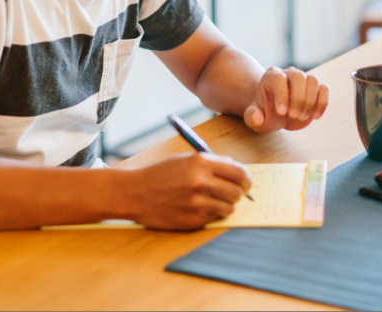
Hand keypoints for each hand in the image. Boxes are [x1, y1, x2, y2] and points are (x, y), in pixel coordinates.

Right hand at [127, 153, 251, 229]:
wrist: (135, 193)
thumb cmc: (161, 174)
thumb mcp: (185, 159)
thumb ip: (212, 163)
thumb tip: (237, 169)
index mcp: (201, 163)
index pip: (239, 172)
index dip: (246, 179)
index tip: (246, 182)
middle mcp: (201, 182)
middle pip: (237, 192)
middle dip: (238, 193)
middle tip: (231, 193)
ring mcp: (197, 203)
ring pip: (229, 208)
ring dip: (225, 205)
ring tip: (212, 200)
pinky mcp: (193, 220)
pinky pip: (214, 218)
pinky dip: (211, 214)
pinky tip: (197, 208)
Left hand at [243, 66, 328, 132]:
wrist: (278, 114)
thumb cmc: (265, 114)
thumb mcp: (254, 118)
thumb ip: (252, 117)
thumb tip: (257, 117)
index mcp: (271, 77)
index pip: (279, 78)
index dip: (282, 94)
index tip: (281, 112)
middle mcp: (288, 74)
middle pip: (298, 76)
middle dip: (298, 98)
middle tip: (293, 116)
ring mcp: (303, 79)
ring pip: (313, 80)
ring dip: (310, 101)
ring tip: (302, 117)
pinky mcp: (316, 89)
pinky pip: (324, 89)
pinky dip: (322, 102)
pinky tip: (315, 116)